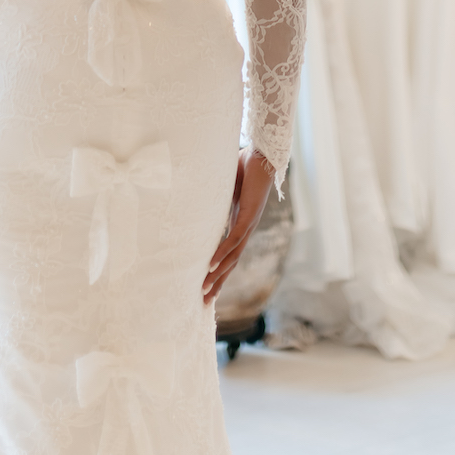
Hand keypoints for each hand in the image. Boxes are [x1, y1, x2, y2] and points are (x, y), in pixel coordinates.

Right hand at [203, 149, 274, 304]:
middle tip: (204, 302)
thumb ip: (213, 194)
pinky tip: (211, 266)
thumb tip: (192, 191)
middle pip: (230, 262)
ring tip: (205, 290)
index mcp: (238, 222)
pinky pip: (234, 240)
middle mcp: (245, 228)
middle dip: (217, 282)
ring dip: (218, 275)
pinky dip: (222, 254)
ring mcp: (248, 224)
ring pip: (232, 257)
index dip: (218, 270)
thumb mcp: (223, 185)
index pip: (228, 252)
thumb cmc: (244, 165)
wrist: (263, 152)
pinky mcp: (249, 216)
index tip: (208, 286)